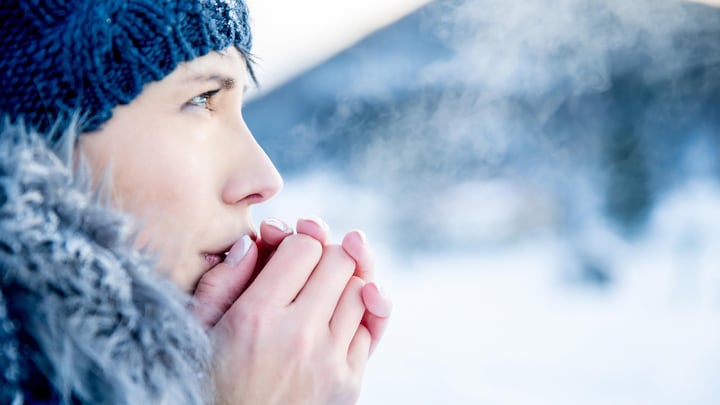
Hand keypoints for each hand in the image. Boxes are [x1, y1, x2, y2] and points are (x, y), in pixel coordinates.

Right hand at [211, 230, 368, 403]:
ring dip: (344, 282)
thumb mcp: (198, 330)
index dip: (298, 242)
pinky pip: (371, 327)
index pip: (305, 247)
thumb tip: (254, 242)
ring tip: (322, 291)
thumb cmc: (208, 383)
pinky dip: (358, 314)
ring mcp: (330, 362)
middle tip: (310, 265)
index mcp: (255, 318)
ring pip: (361, 290)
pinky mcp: (349, 383)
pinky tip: (337, 318)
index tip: (287, 254)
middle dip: (326, 254)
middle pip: (341, 261)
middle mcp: (298, 336)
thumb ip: (221, 281)